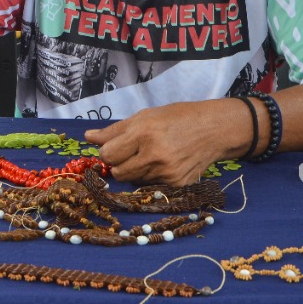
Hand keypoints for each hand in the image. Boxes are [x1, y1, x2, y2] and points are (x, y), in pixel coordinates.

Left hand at [87, 100, 244, 185]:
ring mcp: (167, 172)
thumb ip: (115, 130)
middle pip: (118, 172)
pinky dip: (152, 178)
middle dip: (120, 164)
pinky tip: (164, 164)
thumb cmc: (178, 117)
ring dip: (136, 171)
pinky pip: (151, 187)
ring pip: (134, 181)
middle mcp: (154, 155)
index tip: (116, 148)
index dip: (108, 153)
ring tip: (151, 156)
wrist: (214, 129)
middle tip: (133, 153)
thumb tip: (88, 137)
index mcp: (143, 133)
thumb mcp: (145, 116)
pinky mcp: (177, 185)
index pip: (108, 155)